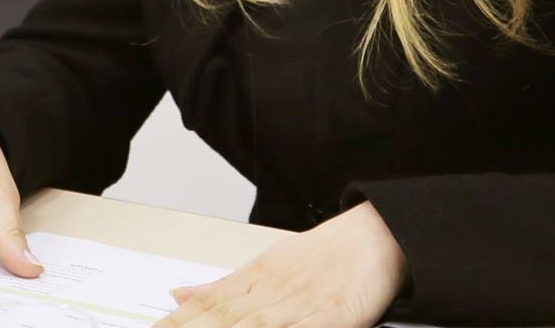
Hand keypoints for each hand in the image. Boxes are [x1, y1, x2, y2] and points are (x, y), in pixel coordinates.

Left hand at [155, 200, 408, 326]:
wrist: (377, 236)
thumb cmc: (322, 256)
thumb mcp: (267, 264)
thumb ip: (223, 286)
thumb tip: (177, 295)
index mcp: (254, 278)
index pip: (206, 305)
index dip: (178, 321)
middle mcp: (272, 291)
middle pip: (224, 319)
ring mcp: (302, 305)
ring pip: (256, 326)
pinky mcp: (334, 317)